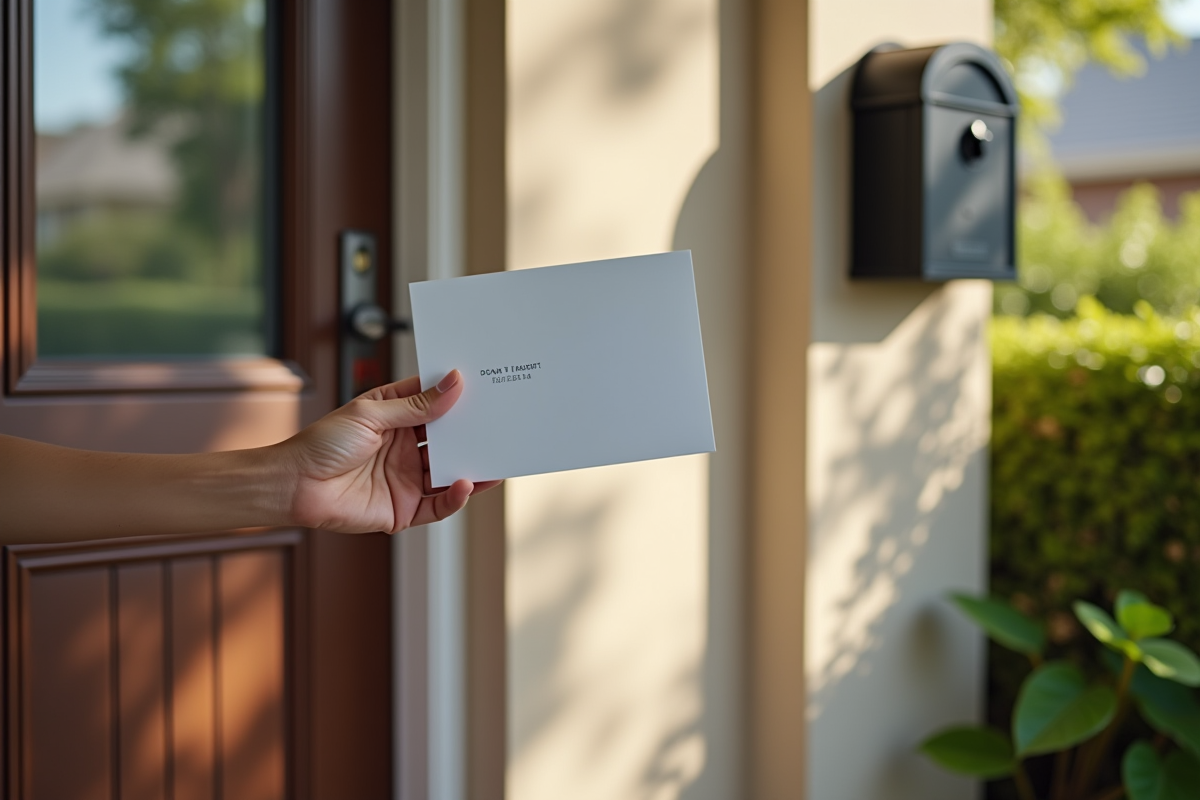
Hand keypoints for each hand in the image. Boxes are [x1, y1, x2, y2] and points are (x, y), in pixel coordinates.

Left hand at [279, 370, 499, 533]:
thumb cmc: (321, 444)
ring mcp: (405, 480)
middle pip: (448, 441)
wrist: (293, 485)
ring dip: (472, 466)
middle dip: (472, 433)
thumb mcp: (371, 414)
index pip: (435, 405)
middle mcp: (404, 449)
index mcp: (395, 419)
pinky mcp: (403, 509)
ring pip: (449, 474)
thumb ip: (417, 405)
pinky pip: (438, 506)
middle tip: (498, 423)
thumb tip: (453, 383)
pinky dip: (455, 498)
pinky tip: (464, 484)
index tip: (483, 386)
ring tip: (495, 458)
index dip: (457, 398)